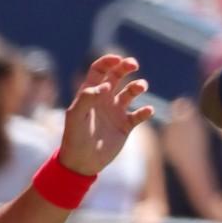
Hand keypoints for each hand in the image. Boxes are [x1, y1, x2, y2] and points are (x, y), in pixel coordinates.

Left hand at [59, 54, 152, 177]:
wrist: (81, 162)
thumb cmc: (74, 138)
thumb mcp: (75, 116)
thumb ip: (87, 98)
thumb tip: (105, 85)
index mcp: (90, 94)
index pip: (99, 70)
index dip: (108, 61)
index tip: (118, 59)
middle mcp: (104, 99)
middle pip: (117, 76)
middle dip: (126, 67)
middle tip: (133, 64)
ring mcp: (115, 112)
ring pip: (130, 92)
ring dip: (138, 86)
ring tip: (141, 86)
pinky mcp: (125, 126)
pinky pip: (139, 115)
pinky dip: (146, 111)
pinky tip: (147, 111)